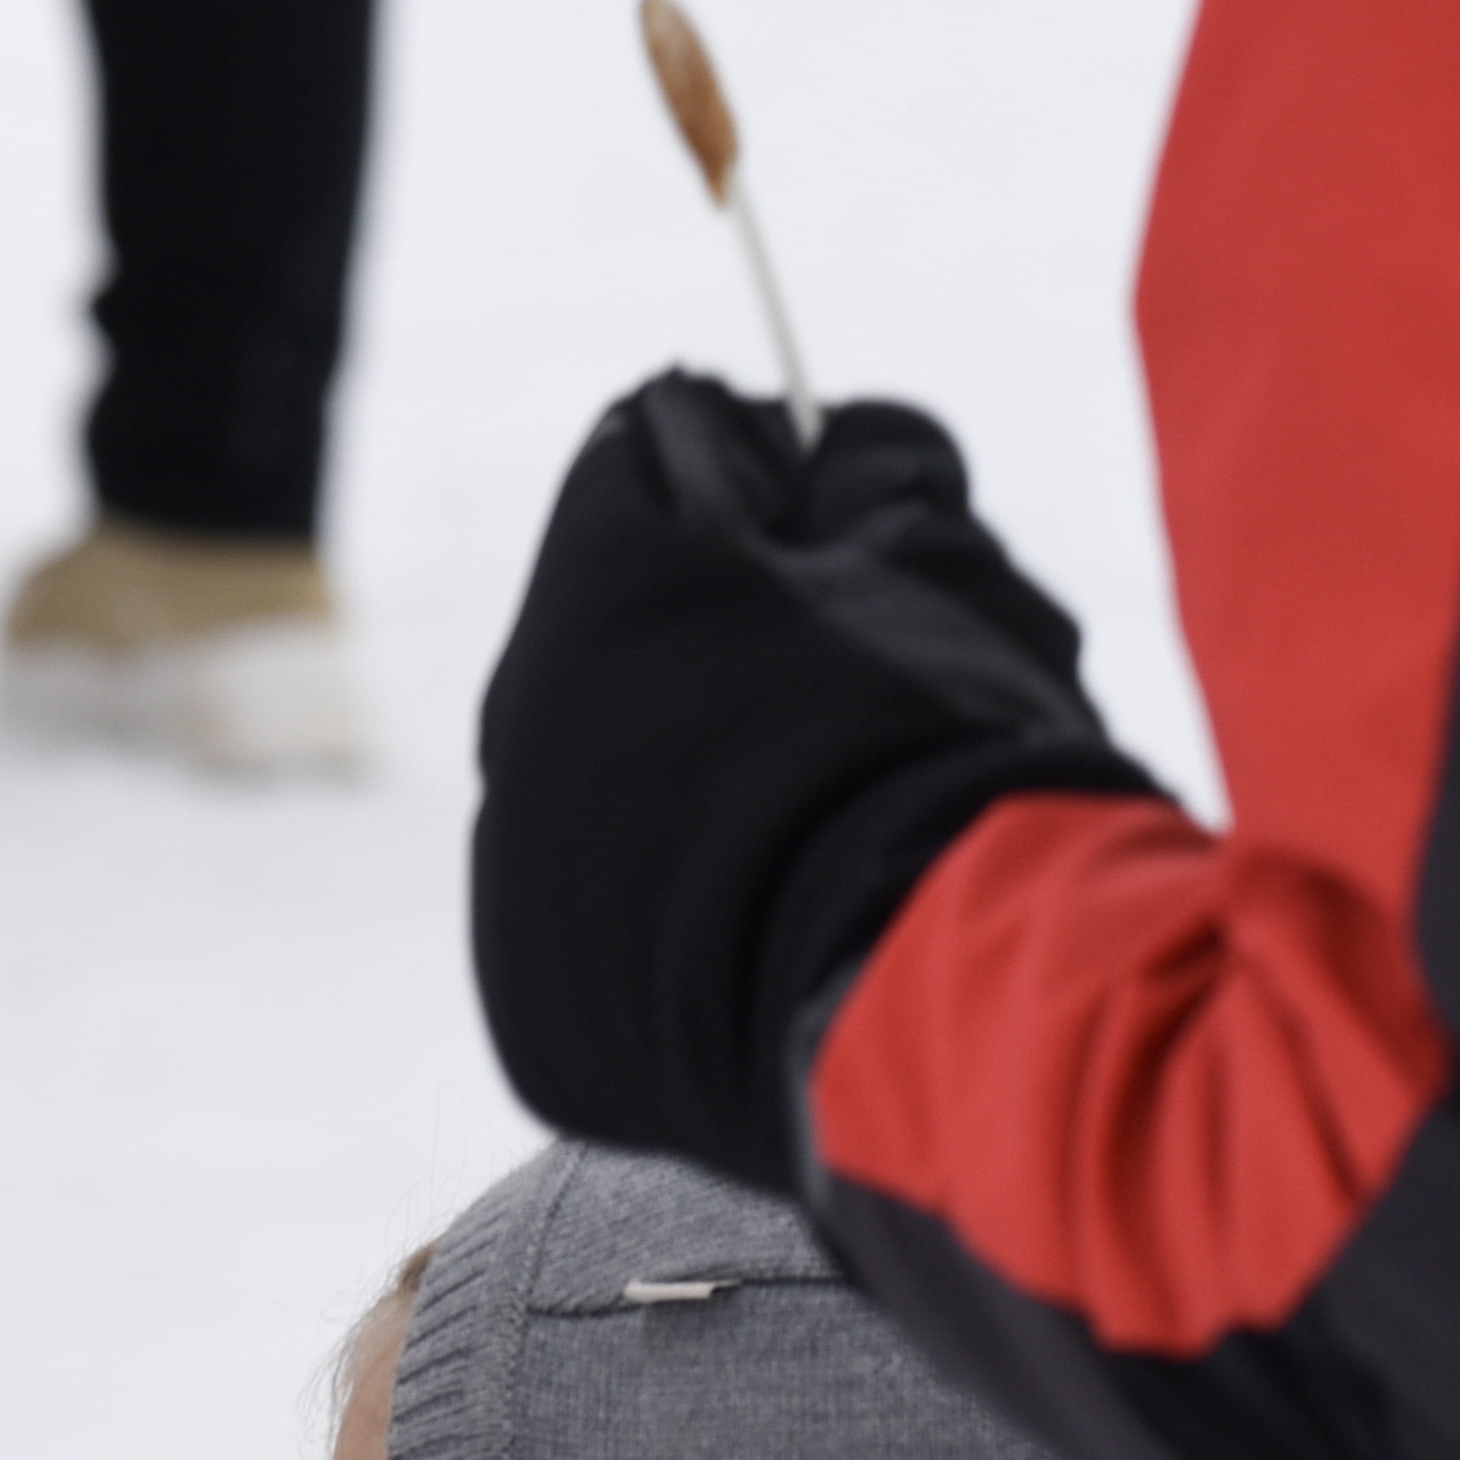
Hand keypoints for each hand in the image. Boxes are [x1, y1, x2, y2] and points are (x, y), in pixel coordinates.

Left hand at [471, 370, 1157, 1184]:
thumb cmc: (945, 752)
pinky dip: (676, 919)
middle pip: (613, 636)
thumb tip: (828, 448)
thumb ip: (873, 471)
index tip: (830, 519)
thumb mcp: (942, 556)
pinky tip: (777, 932)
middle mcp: (519, 724)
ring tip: (831, 829)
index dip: (751, 480)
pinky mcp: (535, 1011)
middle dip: (724, 641)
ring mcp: (514, 878)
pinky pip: (598, 931)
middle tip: (858, 690)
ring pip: (605, 789)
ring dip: (698, 786)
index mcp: (596, 583)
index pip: (639, 462)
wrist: (922, 997)